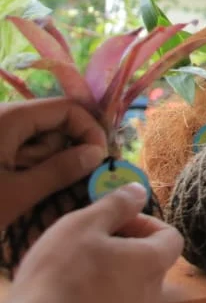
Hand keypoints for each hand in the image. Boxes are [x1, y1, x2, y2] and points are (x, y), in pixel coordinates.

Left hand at [0, 97, 107, 229]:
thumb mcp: (17, 193)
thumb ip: (60, 170)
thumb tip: (96, 154)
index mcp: (10, 117)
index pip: (69, 108)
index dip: (91, 131)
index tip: (99, 162)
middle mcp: (3, 115)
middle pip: (54, 123)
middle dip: (61, 152)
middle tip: (51, 184)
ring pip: (37, 138)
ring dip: (40, 163)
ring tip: (19, 189)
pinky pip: (20, 147)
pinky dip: (25, 166)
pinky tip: (11, 187)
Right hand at [2, 183, 182, 302]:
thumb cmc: (60, 275)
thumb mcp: (84, 225)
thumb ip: (116, 205)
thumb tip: (139, 191)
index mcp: (152, 264)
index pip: (171, 237)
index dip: (147, 223)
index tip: (118, 221)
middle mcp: (153, 296)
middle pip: (152, 261)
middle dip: (128, 246)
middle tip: (93, 241)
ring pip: (135, 286)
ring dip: (115, 271)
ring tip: (80, 267)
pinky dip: (104, 295)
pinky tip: (75, 293)